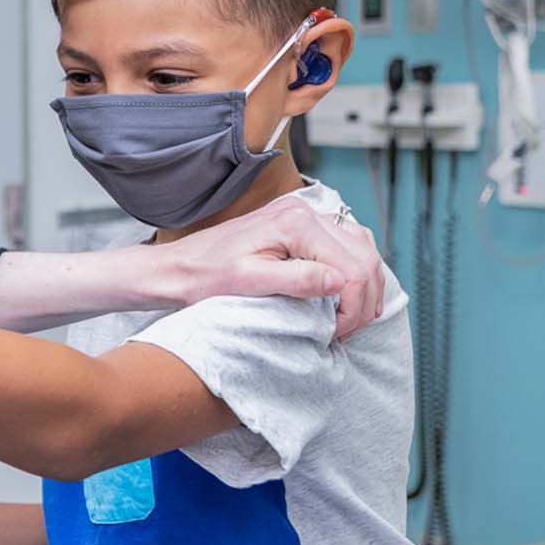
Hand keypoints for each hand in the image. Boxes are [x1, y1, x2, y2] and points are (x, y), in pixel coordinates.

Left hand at [160, 195, 384, 339]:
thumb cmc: (205, 275)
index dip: (353, 307)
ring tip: (348, 317)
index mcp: (296, 223)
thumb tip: (340, 283)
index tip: (337, 332)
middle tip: (346, 330)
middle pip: (364, 257)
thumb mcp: (248, 281)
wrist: (179, 266)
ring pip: (362, 248)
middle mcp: (305, 211)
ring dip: (364, 285)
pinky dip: (354, 269)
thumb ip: (296, 280)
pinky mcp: (300, 224)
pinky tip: (344, 293)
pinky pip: (346, 243)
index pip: (352, 268)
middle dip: (364, 299)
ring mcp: (304, 214)